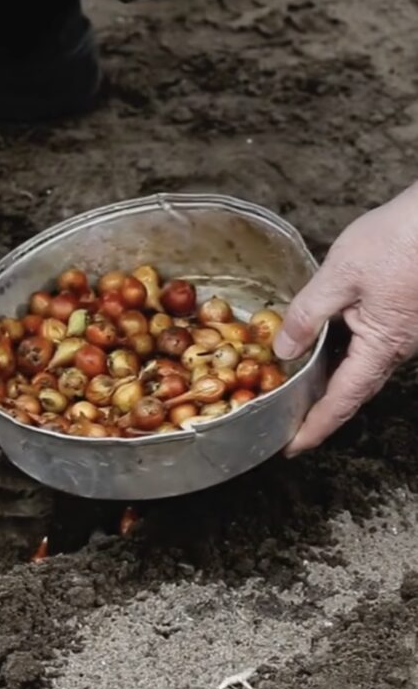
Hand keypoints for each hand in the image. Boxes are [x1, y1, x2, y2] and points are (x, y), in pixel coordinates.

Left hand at [275, 184, 417, 455]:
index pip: (342, 400)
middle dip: (321, 410)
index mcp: (382, 346)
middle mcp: (400, 347)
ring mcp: (408, 332)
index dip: (315, 426)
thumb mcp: (339, 276)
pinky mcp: (410, 314)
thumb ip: (308, 315)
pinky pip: (373, 345)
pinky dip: (344, 354)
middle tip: (288, 425)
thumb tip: (283, 350)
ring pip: (364, 366)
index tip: (292, 448)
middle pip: (355, 389)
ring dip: (332, 382)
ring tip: (297, 390)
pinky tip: (324, 346)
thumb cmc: (400, 241)